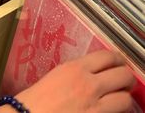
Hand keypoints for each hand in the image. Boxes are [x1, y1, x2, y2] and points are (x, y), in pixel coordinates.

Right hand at [15, 50, 135, 112]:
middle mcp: (88, 83)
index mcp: (76, 68)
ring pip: (125, 98)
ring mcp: (94, 104)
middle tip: (124, 81)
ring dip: (124, 97)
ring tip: (120, 98)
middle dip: (127, 77)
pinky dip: (118, 111)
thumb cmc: (37, 97)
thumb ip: (78, 71)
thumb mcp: (58, 75)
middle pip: (123, 74)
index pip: (108, 56)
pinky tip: (113, 110)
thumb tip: (94, 72)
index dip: (118, 59)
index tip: (119, 63)